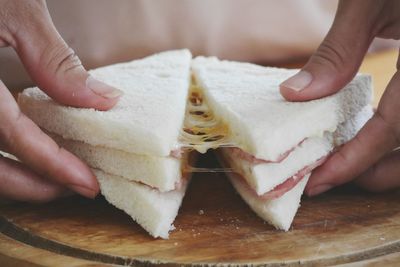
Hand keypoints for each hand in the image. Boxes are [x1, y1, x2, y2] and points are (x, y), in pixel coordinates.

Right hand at [0, 0, 121, 201]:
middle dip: (33, 184)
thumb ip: (55, 60)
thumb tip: (104, 100)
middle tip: (74, 187)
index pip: (10, 135)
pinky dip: (1, 152)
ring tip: (56, 175)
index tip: (87, 182)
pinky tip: (26, 148)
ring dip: (16, 176)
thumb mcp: (16, 10)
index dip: (52, 163)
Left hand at [279, 0, 399, 195]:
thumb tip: (294, 94)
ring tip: (349, 162)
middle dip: (378, 172)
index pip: (394, 129)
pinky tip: (372, 133)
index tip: (320, 181)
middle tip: (332, 177)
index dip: (356, 161)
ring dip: (391, 160)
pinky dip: (397, 135)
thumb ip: (338, 51)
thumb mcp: (369, 2)